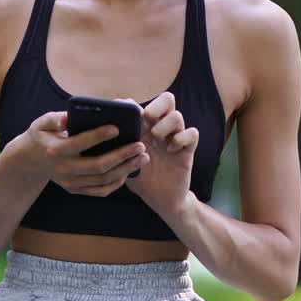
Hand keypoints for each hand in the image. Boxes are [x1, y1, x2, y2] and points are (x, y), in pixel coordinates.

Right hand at [0, 111, 148, 196]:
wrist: (30, 160)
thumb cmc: (42, 135)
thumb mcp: (42, 123)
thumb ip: (55, 119)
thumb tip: (68, 118)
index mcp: (56, 150)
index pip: (80, 143)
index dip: (99, 136)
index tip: (118, 127)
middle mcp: (64, 169)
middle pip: (98, 166)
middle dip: (122, 156)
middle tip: (140, 145)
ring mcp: (70, 182)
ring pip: (102, 180)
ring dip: (125, 170)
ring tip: (142, 157)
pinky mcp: (75, 190)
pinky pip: (100, 191)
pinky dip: (116, 183)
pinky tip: (128, 172)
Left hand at [126, 92, 197, 216]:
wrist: (160, 200)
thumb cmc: (140, 179)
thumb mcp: (125, 162)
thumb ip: (120, 147)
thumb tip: (108, 131)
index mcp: (144, 129)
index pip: (143, 105)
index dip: (134, 104)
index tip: (126, 112)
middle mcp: (161, 129)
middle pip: (167, 100)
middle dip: (156, 107)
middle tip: (147, 119)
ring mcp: (175, 138)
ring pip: (177, 115)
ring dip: (165, 126)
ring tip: (158, 140)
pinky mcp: (187, 149)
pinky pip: (192, 133)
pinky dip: (181, 139)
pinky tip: (172, 151)